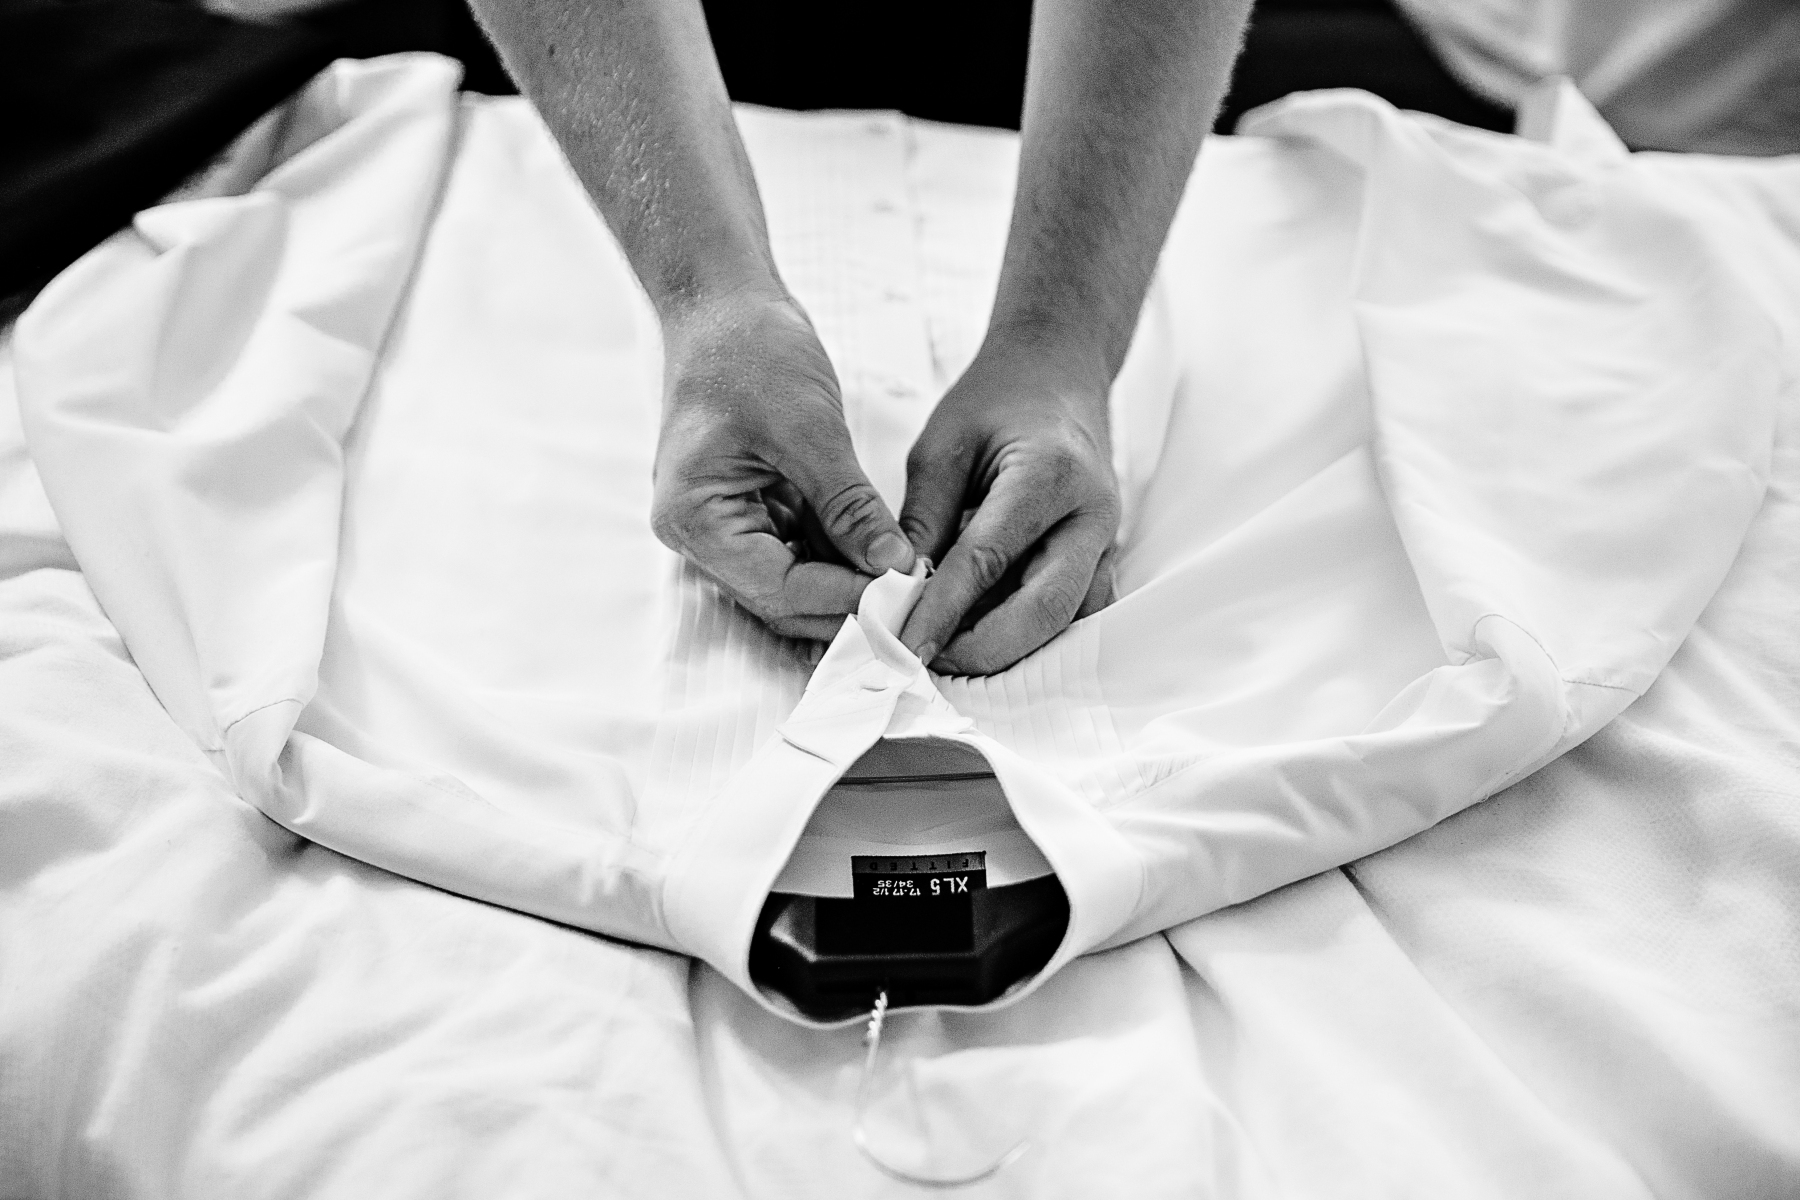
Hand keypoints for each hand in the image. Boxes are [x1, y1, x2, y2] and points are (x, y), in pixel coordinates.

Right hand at [652, 290, 916, 639]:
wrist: (723, 301)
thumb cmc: (750, 350)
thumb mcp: (809, 429)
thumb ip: (850, 505)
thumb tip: (893, 566)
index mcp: (694, 518)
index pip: (777, 589)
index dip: (843, 599)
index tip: (905, 596)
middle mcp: (700, 532)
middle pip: (782, 597)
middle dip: (847, 598)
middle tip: (914, 596)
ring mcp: (723, 521)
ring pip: (795, 578)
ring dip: (848, 578)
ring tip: (907, 572)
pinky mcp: (750, 506)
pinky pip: (799, 547)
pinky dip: (840, 550)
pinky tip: (884, 547)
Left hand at [898, 337, 1119, 673]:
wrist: (1059, 372)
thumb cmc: (997, 400)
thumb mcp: (942, 446)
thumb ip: (922, 520)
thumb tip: (896, 594)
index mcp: (1050, 473)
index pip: (988, 560)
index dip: (943, 610)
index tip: (902, 643)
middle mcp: (1091, 514)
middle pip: (1045, 610)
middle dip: (983, 649)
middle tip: (927, 662)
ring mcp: (1107, 540)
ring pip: (1068, 622)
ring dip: (1010, 650)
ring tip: (949, 651)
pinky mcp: (1103, 557)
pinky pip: (1074, 614)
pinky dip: (1029, 634)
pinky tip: (983, 633)